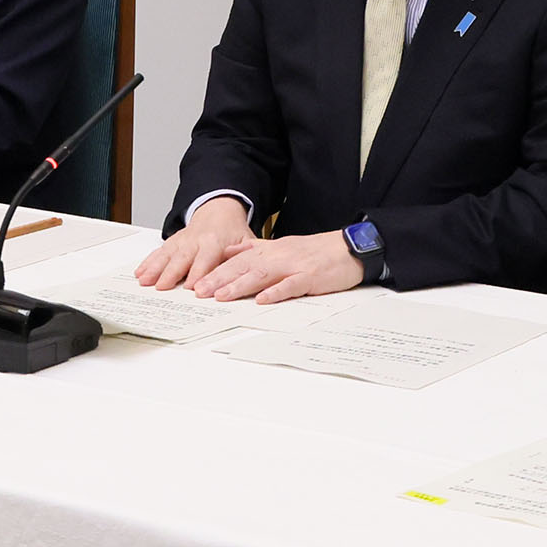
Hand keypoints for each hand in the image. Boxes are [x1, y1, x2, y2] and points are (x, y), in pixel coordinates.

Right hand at [134, 196, 254, 292]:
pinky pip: (159, 251)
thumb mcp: (246, 240)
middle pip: (182, 258)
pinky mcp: (173, 242)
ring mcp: (182, 241)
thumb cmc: (233, 231)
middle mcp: (196, 240)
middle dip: (171, 273)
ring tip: (144, 281)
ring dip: (155, 268)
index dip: (199, 273)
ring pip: (167, 255)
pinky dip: (148, 262)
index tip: (192, 288)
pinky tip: (140, 273)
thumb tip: (244, 273)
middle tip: (162, 288)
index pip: (206, 259)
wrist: (220, 211)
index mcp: (215, 241)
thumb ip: (244, 256)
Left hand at [182, 230, 363, 304]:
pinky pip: (292, 285)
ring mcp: (294, 266)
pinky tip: (263, 300)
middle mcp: (278, 256)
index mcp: (270, 250)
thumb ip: (254, 249)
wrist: (349, 248)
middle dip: (220, 279)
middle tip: (199, 292)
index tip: (196, 283)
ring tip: (222, 296)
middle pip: (244, 267)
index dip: (216, 271)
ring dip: (241, 285)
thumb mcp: (281, 246)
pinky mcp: (311, 277)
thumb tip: (228, 252)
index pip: (237, 260)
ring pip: (263, 274)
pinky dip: (277, 292)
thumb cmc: (316, 251)